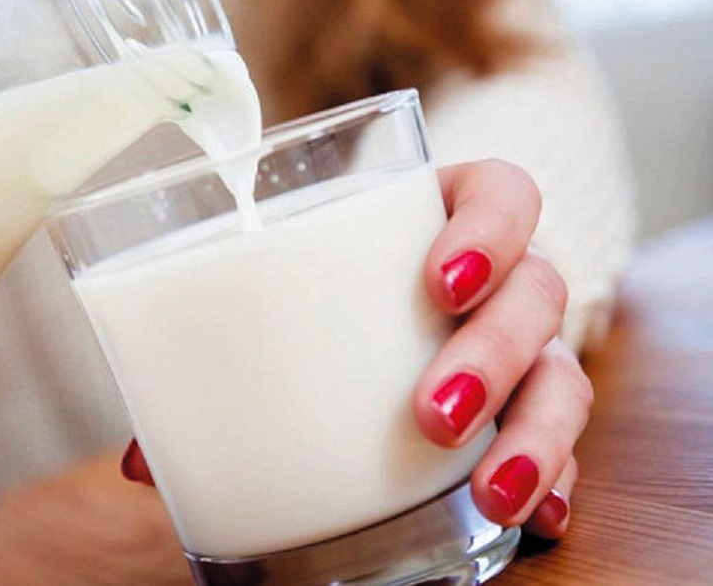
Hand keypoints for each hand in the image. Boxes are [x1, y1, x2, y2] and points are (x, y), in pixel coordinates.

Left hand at [122, 159, 591, 539]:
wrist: (395, 319)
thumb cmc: (332, 296)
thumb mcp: (292, 296)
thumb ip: (220, 350)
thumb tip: (144, 462)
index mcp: (446, 220)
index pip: (505, 194)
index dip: (490, 228)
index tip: (439, 281)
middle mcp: (505, 281)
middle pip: (537, 293)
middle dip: (493, 353)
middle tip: (431, 414)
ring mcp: (531, 348)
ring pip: (565, 376)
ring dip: (535, 436)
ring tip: (492, 493)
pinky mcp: (536, 412)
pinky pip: (568, 446)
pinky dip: (556, 482)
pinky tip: (537, 518)